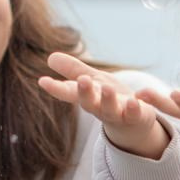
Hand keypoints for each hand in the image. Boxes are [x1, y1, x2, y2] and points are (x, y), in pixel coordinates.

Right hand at [38, 53, 169, 159]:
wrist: (134, 122)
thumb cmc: (109, 98)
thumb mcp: (92, 81)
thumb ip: (73, 71)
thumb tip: (49, 57)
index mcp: (87, 97)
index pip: (69, 92)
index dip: (56, 88)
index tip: (43, 81)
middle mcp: (99, 107)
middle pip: (89, 103)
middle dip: (85, 92)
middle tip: (82, 81)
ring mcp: (117, 114)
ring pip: (110, 110)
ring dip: (108, 100)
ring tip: (107, 88)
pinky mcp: (136, 117)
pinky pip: (134, 114)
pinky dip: (134, 108)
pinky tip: (134, 100)